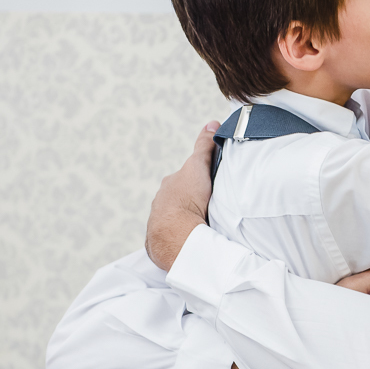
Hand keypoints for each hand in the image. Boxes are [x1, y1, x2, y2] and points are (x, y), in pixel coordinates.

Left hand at [145, 122, 219, 270]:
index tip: (207, 191)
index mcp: (169, 185)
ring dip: (185, 223)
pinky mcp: (159, 243)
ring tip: (202, 229)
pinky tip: (189, 242)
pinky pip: (170, 239)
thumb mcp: (199, 166)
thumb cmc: (189, 200)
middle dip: (190, 204)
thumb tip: (211, 124)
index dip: (197, 184)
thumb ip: (204, 146)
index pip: (184, 181)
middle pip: (178, 200)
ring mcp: (158, 223)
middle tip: (208, 210)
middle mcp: (160, 203)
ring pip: (173, 220)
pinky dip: (179, 239)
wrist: (177, 235)